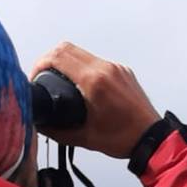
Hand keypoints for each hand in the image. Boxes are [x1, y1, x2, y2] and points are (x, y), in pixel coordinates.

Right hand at [30, 42, 160, 158]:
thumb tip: (40, 125)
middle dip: (50, 59)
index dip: (40, 63)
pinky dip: (84, 67)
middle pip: (67, 48)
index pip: (58, 56)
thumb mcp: (84, 138)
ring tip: (61, 79)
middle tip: (43, 75)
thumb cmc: (124, 138)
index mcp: (94, 82)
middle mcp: (105, 69)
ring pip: (83, 52)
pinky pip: (98, 61)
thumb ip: (57, 131)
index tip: (36, 76)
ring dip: (67, 61)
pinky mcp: (123, 71)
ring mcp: (116, 68)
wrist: (151, 138)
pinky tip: (82, 85)